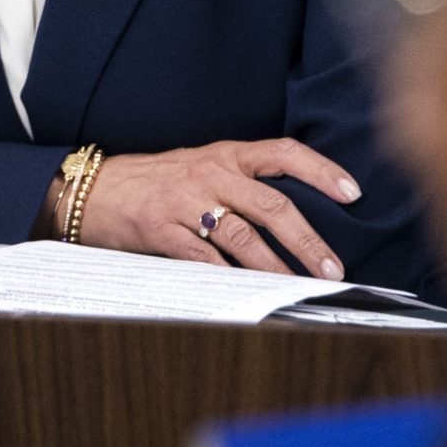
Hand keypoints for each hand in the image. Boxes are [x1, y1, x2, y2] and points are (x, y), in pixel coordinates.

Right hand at [68, 140, 363, 277]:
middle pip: (272, 205)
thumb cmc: (155, 181)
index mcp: (225, 154)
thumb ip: (242, 182)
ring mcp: (185, 200)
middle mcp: (210, 172)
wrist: (93, 189)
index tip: (353, 193)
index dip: (322, 170)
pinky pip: (205, 258)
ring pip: (243, 236)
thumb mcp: (201, 165)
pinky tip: (249, 294)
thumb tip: (297, 215)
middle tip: (333, 268)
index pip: (284, 152)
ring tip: (297, 288)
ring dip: (276, 267)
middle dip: (308, 241)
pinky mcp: (163, 229)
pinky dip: (230, 277)